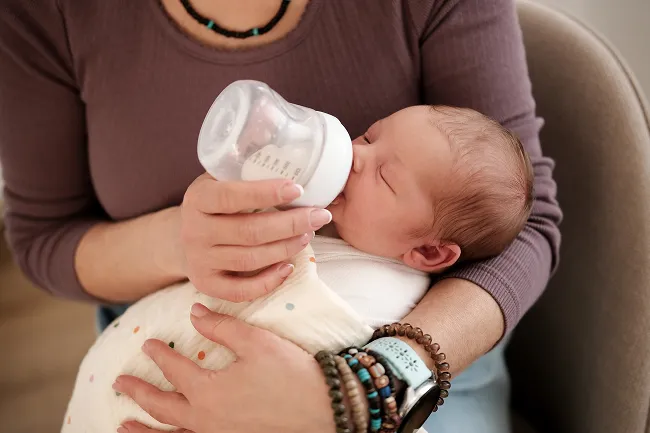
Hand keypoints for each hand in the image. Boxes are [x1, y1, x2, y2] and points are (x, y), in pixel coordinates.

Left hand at [113, 304, 336, 432]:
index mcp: (208, 391)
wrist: (324, 410)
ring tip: (122, 427)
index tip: (146, 343)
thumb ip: (221, 327)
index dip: (158, 354)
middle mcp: (205, 420)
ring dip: (143, 432)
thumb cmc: (291, 373)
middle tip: (119, 382)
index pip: (174, 368)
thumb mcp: (256, 342)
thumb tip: (193, 311)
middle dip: (138, 392)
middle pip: (161, 406)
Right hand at [179, 173, 331, 301]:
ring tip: (308, 235)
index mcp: (197, 198)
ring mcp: (198, 260)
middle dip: (290, 223)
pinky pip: (240, 290)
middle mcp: (194, 231)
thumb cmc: (215, 203)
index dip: (266, 193)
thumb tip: (288, 138)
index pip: (231, 196)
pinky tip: (289, 266)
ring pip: (249, 259)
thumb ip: (245, 167)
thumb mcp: (220, 179)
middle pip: (248, 231)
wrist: (181, 237)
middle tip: (320, 216)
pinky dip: (268, 281)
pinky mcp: (206, 284)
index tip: (298, 189)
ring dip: (285, 248)